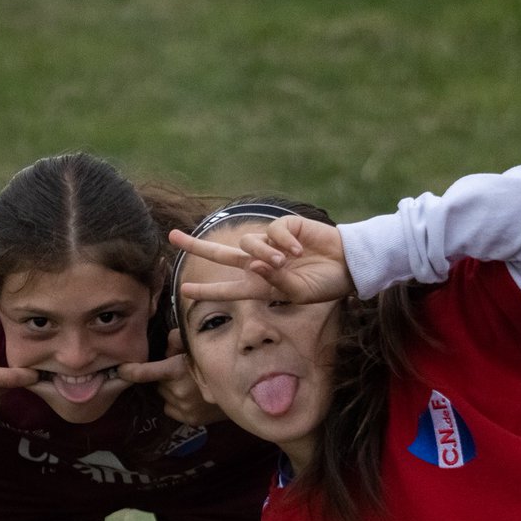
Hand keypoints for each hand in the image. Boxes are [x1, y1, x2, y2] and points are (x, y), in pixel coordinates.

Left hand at [116, 328, 226, 425]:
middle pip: (158, 384)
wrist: (241, 389)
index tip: (120, 370)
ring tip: (190, 384)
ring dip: (172, 391)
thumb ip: (178, 340)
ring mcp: (183, 408)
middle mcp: (176, 391)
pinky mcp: (189, 419)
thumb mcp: (198, 347)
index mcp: (175, 371)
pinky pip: (173, 409)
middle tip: (182, 372)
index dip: (130, 371)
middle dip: (165, 377)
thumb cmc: (217, 364)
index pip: (145, 373)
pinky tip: (192, 397)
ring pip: (166, 397)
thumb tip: (168, 339)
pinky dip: (178, 403)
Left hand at [171, 215, 354, 304]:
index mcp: (260, 284)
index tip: (184, 289)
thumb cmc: (324, 285)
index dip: (206, 288)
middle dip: (196, 246)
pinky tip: (299, 250)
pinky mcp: (285, 226)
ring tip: (287, 262)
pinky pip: (272, 231)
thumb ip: (274, 282)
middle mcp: (261, 263)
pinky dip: (283, 241)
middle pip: (221, 253)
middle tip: (172, 237)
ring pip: (248, 243)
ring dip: (264, 253)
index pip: (227, 288)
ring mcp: (271, 244)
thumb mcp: (298, 294)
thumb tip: (255, 264)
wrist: (349, 265)